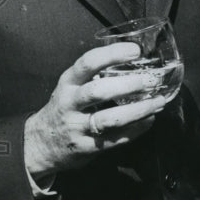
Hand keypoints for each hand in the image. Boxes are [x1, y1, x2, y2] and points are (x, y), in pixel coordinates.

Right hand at [24, 41, 166, 178]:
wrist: (41, 144)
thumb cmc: (66, 107)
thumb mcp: (72, 86)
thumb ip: (96, 75)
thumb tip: (136, 61)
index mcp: (68, 82)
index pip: (88, 63)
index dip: (112, 55)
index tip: (135, 51)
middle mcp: (70, 103)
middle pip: (98, 91)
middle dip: (128, 85)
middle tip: (150, 81)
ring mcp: (77, 127)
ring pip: (110, 119)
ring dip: (138, 110)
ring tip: (158, 103)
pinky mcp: (86, 148)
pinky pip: (115, 139)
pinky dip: (136, 130)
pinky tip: (149, 120)